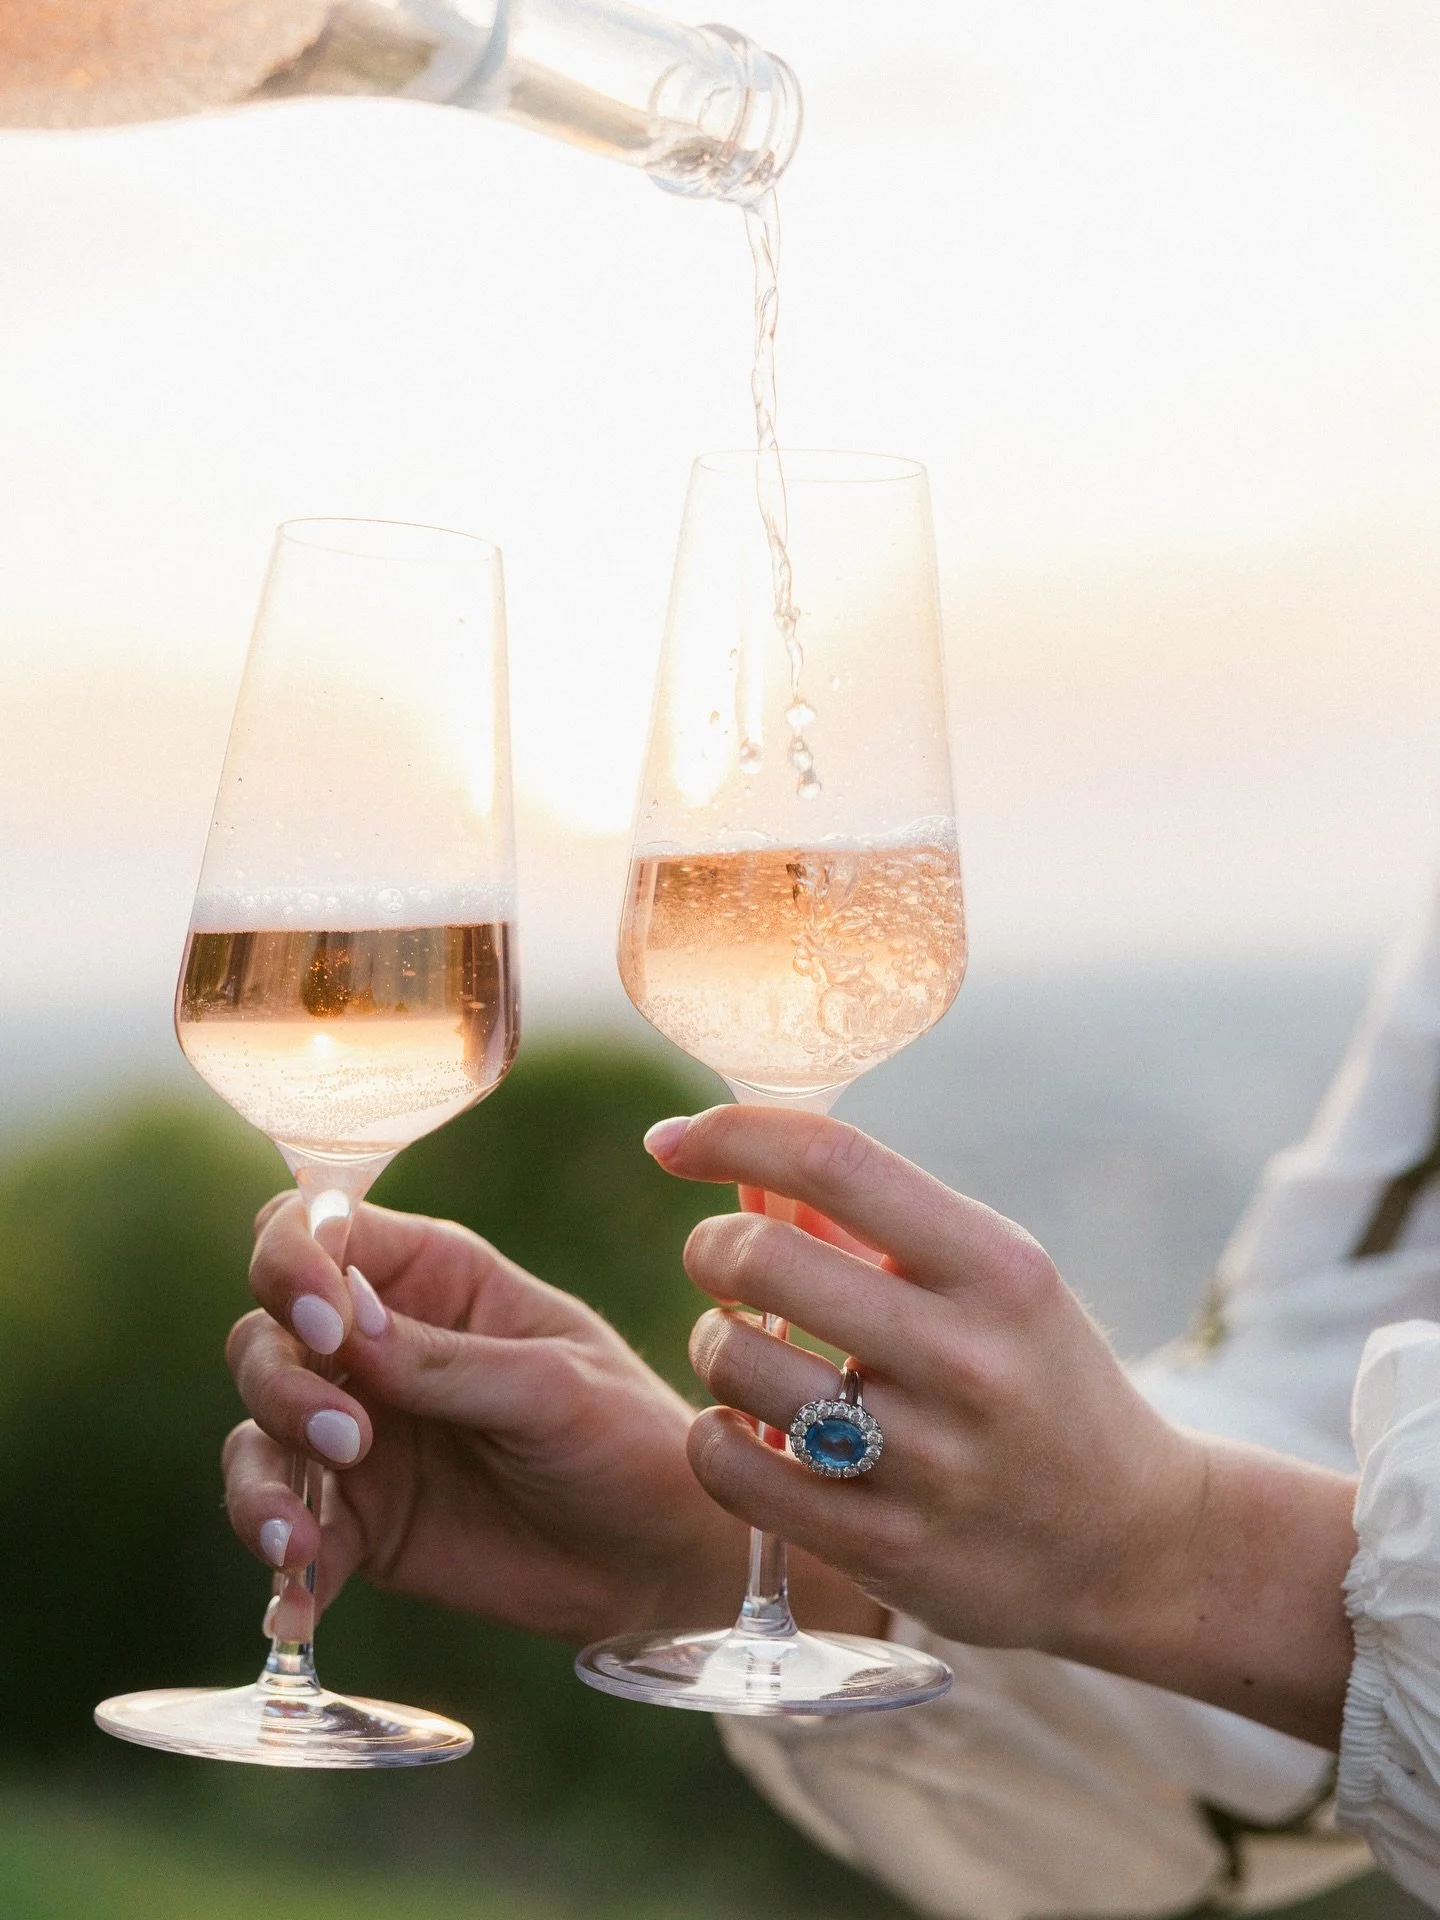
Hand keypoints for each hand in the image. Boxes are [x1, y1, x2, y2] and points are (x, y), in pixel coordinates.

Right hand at [222, 1194, 878, 1644]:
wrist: (658, 1561)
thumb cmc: (626, 1439)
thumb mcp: (554, 1389)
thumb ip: (449, 1362)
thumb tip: (347, 1326)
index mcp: (433, 1275)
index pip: (318, 1227)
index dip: (296, 1260)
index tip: (327, 1324)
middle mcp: (379, 1344)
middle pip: (267, 1331)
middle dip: (284, 1381)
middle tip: (351, 1439)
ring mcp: (358, 1432)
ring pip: (258, 1428)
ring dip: (262, 1479)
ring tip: (298, 1540)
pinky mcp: (357, 1519)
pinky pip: (285, 1529)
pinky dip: (279, 1570)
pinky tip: (293, 1611)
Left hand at [649, 1106, 1356, 1748]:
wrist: (1134, 1546)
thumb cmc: (1040, 1382)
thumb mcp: (996, 1281)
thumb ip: (879, 1225)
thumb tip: (744, 1171)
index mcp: (997, 1268)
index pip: (834, 1161)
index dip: (731, 1134)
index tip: (674, 1140)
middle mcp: (965, 1357)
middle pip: (762, 1260)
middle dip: (711, 1248)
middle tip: (721, 1262)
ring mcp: (926, 1461)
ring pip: (734, 1362)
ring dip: (714, 1344)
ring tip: (746, 1350)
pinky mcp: (884, 1548)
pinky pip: (730, 1467)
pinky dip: (714, 1435)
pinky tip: (745, 1428)